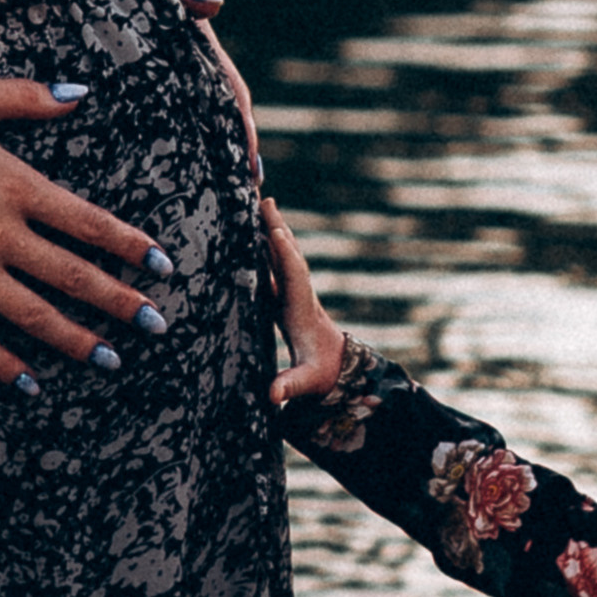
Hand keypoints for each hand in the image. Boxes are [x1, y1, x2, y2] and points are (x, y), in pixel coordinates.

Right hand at [0, 75, 171, 392]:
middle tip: (157, 325)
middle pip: (75, 275)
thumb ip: (26, 98)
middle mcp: (1, 234)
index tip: (163, 266)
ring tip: (111, 360)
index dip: (130, 246)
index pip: (89, 223)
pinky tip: (30, 384)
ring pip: (36, 315)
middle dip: (121, 302)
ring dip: (78, 341)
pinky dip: (5, 364)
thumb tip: (79, 93)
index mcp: (15, 186)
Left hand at [146, 0, 261, 187]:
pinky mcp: (132, 94)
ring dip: (205, 163)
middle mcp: (184, 72)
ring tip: (212, 203)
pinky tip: (160, 186)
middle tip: (241, 202)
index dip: (244, 131)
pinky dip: (164, 155)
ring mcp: (161, 85)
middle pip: (218, 121)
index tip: (253, 167)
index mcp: (197, 50)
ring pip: (191, 128)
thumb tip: (212, 5)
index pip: (232, 94)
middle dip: (231, 159)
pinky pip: (151, 128)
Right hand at [262, 199, 344, 402]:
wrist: (340, 372)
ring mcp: (293, 295)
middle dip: (277, 230)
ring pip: (282, 257)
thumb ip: (290, 386)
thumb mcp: (307, 382)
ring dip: (272, 230)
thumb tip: (274, 396)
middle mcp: (299, 297)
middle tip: (265, 200)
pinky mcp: (286, 298)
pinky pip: (276, 265)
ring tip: (260, 202)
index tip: (275, 232)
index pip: (294, 279)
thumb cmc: (322, 376)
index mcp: (302, 313)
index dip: (285, 256)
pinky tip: (257, 230)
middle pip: (288, 257)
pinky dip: (267, 246)